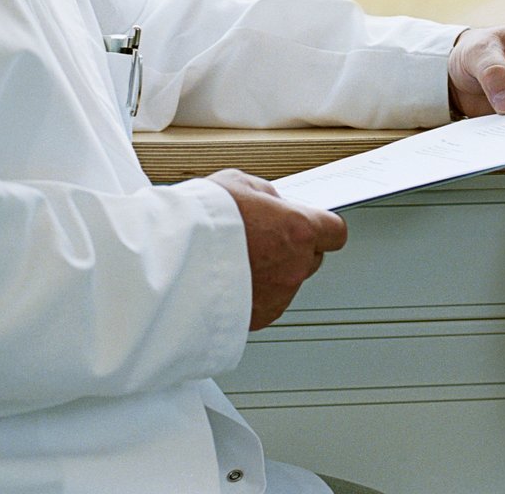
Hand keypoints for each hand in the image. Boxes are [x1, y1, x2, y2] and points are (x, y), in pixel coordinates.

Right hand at [207, 169, 347, 329]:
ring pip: (286, 283)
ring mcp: (277, 296)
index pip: (335, 232)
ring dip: (271, 274)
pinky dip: (252, 295)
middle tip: (262, 240)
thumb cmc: (201, 220)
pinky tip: (227, 281)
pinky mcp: (257, 320)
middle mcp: (295, 266)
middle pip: (313, 259)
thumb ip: (268, 196)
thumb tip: (274, 204)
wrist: (170, 262)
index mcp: (298, 229)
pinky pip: (265, 304)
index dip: (322, 228)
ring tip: (235, 260)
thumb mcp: (239, 184)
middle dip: (294, 250)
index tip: (310, 225)